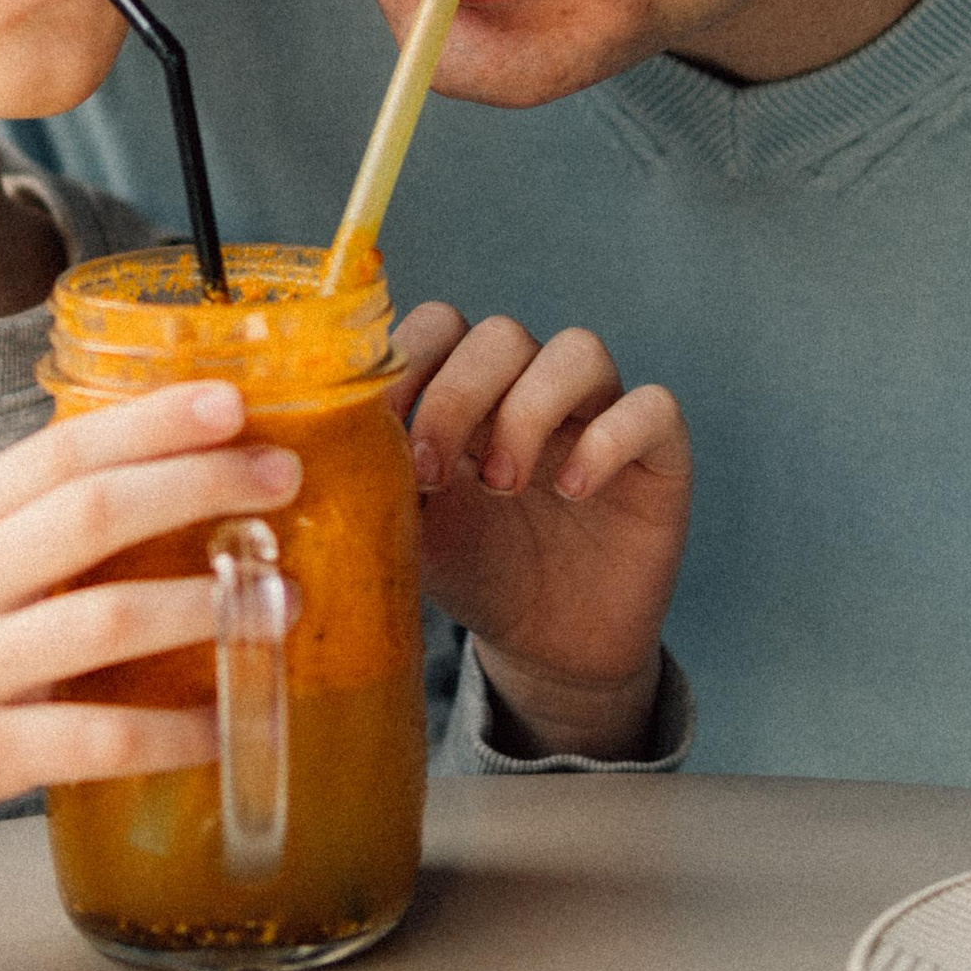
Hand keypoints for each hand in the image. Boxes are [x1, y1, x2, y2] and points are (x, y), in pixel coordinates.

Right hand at [0, 383, 299, 903]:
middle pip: (93, 510)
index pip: (56, 451)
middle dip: (201, 483)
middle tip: (283, 473)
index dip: (148, 419)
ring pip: (107, 617)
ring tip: (279, 605)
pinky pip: (91, 738)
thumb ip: (6, 548)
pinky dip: (167, 734)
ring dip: (209, 607)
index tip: (227, 398)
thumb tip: (125, 516)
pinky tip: (219, 731)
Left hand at [393, 305, 691, 760]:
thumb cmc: (475, 572)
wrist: (549, 645)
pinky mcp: (658, 454)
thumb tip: (312, 459)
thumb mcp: (409, 531)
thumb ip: (372, 486)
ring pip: (579, 350)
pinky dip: (608, 439)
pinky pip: (652, 407)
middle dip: (458, 394)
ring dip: (528, 410)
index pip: (441, 324)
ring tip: (500, 483)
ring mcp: (600, 413)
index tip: (378, 424)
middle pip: (502, 333)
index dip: (409, 360)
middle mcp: (535, 387)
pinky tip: (571, 490)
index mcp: (470, 391)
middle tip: (433, 470)